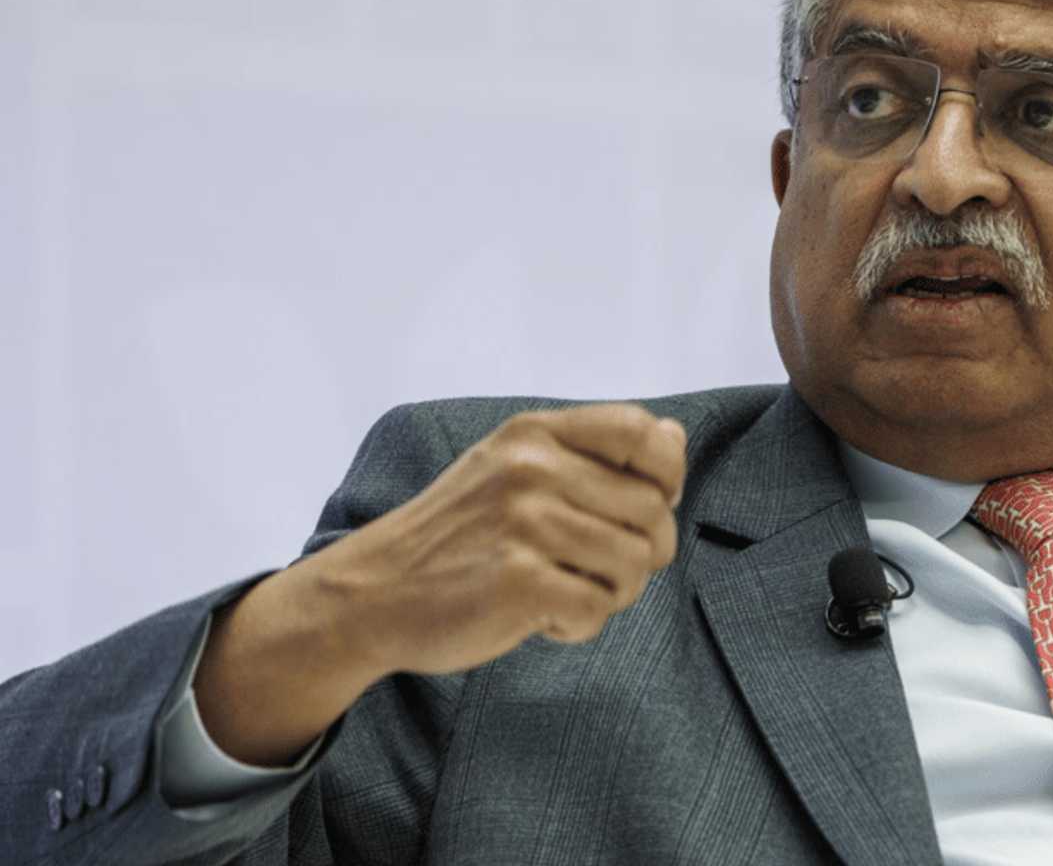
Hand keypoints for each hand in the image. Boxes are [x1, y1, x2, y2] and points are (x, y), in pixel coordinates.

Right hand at [192, 404, 685, 764]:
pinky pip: (598, 608)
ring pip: (634, 563)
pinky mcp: (517, 581)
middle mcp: (531, 469)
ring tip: (564, 592)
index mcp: (534, 434)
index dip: (666, 473)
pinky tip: (544, 619)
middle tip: (596, 570)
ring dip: (613, 593)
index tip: (644, 505)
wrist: (372, 593)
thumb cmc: (458, 535)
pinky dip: (580, 625)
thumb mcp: (513, 469)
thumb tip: (675, 437)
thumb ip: (591, 454)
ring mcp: (524, 523)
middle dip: (644, 552)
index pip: (642, 431)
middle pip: (653, 510)